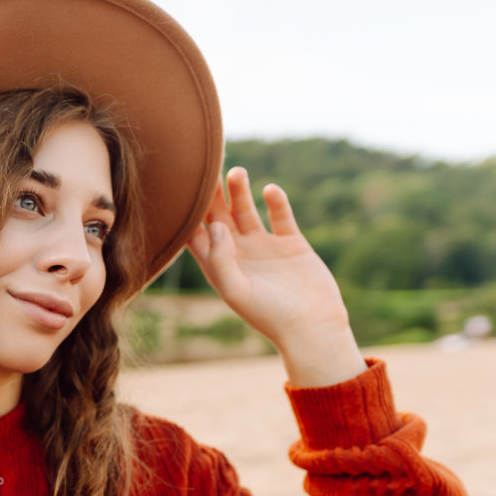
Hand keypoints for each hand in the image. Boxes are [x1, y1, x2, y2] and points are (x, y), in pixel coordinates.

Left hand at [186, 167, 365, 386]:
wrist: (312, 326)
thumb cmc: (268, 315)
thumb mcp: (236, 290)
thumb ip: (220, 258)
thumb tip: (215, 225)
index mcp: (219, 266)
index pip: (196, 235)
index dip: (188, 214)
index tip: (182, 189)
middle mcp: (239, 254)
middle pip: (218, 216)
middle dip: (212, 196)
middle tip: (208, 169)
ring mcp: (264, 247)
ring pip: (246, 211)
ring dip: (239, 192)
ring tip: (236, 171)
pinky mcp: (291, 243)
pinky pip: (281, 215)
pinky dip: (276, 201)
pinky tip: (269, 189)